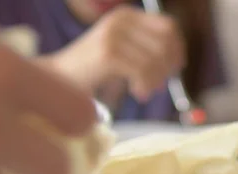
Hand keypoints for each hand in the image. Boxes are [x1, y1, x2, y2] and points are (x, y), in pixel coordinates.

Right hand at [50, 5, 185, 100]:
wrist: (59, 78)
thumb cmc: (93, 69)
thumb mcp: (123, 49)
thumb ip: (147, 48)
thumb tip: (178, 61)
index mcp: (126, 15)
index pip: (168, 26)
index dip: (177, 49)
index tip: (175, 68)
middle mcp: (120, 20)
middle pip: (165, 43)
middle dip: (167, 68)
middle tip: (158, 85)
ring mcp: (114, 35)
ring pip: (156, 59)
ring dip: (155, 81)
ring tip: (145, 91)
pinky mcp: (108, 54)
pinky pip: (143, 71)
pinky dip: (145, 86)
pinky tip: (138, 93)